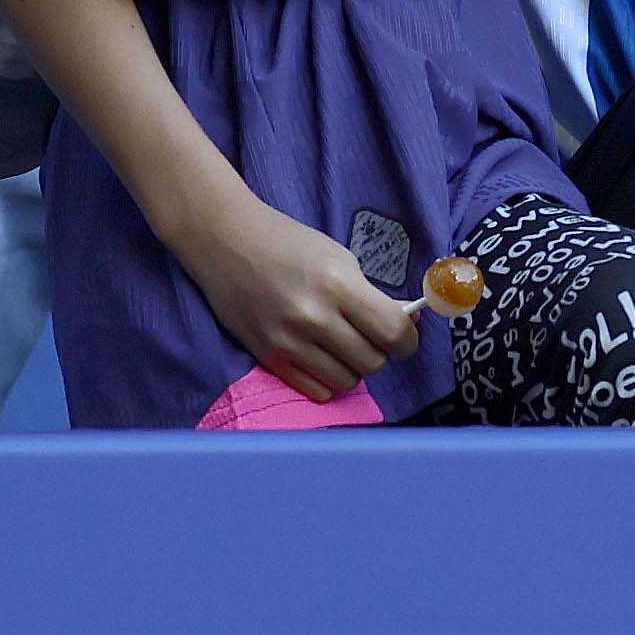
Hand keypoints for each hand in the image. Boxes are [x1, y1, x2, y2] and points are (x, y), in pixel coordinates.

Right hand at [186, 185, 418, 398]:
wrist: (227, 242)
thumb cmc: (288, 243)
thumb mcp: (339, 258)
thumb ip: (370, 295)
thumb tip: (404, 325)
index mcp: (338, 284)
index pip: (393, 332)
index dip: (408, 340)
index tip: (405, 337)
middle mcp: (314, 318)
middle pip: (373, 362)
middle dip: (381, 353)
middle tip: (371, 337)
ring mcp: (288, 342)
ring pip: (347, 381)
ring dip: (353, 368)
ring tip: (343, 346)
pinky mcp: (268, 359)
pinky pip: (316, 391)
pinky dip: (327, 380)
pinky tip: (323, 358)